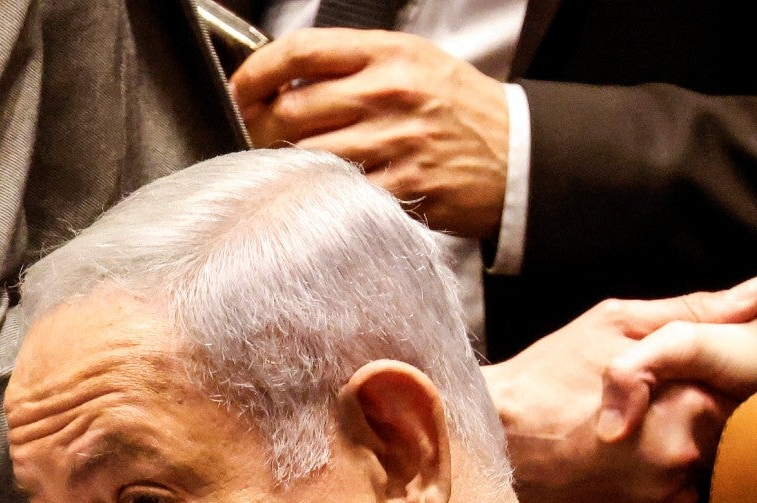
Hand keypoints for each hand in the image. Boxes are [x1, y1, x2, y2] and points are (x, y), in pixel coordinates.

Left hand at [231, 29, 509, 239]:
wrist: (517, 155)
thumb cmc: (458, 110)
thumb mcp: (414, 63)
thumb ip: (354, 65)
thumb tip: (287, 80)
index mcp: (386, 54)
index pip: (301, 51)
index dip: (256, 72)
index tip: (240, 90)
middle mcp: (387, 92)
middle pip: (291, 110)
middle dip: (260, 130)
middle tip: (257, 142)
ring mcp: (394, 141)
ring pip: (307, 156)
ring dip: (286, 169)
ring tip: (288, 172)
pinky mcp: (402, 186)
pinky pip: (339, 193)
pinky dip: (320, 196)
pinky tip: (320, 197)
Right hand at [482, 279, 756, 502]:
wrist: (482, 435)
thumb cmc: (545, 375)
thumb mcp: (617, 324)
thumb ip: (694, 312)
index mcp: (687, 414)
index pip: (734, 406)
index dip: (709, 392)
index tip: (681, 385)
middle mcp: (674, 469)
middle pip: (707, 452)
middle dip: (685, 434)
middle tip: (645, 413)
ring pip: (679, 493)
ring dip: (662, 474)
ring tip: (621, 445)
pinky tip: (611, 484)